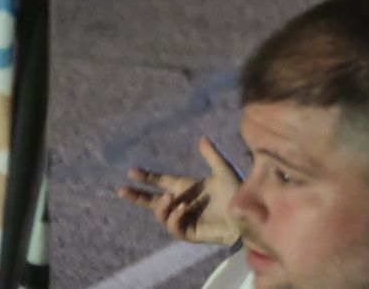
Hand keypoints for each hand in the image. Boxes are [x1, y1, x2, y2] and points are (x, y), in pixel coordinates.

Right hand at [116, 136, 241, 245]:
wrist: (246, 214)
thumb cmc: (237, 192)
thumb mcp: (223, 170)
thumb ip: (212, 155)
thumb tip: (202, 137)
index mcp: (186, 187)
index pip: (161, 182)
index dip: (147, 177)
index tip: (132, 171)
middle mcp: (181, 202)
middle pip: (152, 200)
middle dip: (137, 196)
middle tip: (122, 190)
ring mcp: (183, 218)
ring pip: (161, 214)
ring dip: (162, 206)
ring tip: (169, 197)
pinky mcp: (189, 232)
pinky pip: (174, 226)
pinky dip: (175, 217)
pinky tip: (182, 208)